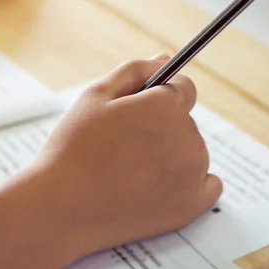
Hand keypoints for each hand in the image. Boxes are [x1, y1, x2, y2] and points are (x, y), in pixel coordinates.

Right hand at [32, 54, 222, 260]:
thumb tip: (165, 60)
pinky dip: (188, 182)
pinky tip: (158, 186)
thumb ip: (134, 71)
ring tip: (129, 170)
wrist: (61, 208)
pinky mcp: (192, 206)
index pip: (182, 88)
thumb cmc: (73, 147)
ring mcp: (193, 174)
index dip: (157, 97)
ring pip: (192, 151)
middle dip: (161, 126)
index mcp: (167, 106)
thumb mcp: (95, 95)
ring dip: (171, 154)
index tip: (135, 113)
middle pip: (185, 121)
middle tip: (122, 145)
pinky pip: (207, 184)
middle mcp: (188, 137)